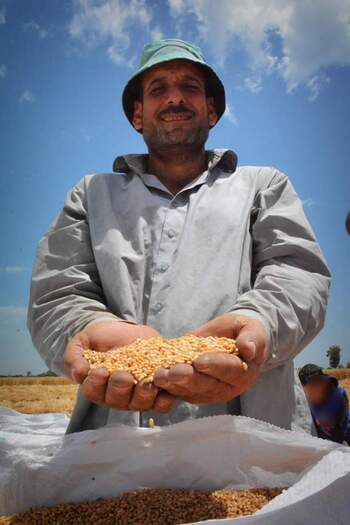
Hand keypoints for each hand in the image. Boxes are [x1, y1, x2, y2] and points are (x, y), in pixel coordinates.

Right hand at [64, 320, 176, 412]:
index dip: (96, 384)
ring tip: (146, 382)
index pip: (93, 391)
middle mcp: (117, 396)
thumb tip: (78, 373)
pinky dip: (165, 400)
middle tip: (123, 376)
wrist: (125, 331)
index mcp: (97, 387)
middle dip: (120, 388)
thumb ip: (75, 356)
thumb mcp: (83, 342)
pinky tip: (167, 391)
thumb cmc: (101, 339)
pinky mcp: (157, 389)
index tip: (99, 371)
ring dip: (143, 394)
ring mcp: (138, 395)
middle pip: (117, 400)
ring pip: (140, 403)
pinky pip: (161, 403)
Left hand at [153, 313, 267, 404]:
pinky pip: (175, 388)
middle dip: (187, 378)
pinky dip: (162, 384)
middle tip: (172, 372)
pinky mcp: (189, 389)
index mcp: (243, 375)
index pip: (228, 370)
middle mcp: (224, 388)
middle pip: (204, 384)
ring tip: (157, 375)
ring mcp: (205, 391)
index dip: (214, 366)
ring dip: (171, 384)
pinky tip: (149, 376)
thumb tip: (248, 349)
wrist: (232, 336)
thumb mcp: (252, 329)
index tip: (199, 360)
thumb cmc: (245, 332)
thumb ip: (252, 338)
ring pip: (187, 389)